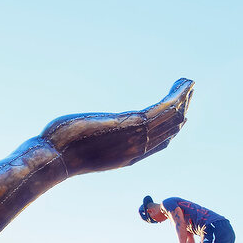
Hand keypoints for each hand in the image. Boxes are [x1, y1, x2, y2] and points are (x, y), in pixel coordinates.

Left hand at [41, 79, 192, 176]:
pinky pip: (162, 109)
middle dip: (181, 110)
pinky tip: (182, 84)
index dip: (172, 130)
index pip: (159, 144)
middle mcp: (136, 149)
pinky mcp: (131, 125)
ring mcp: (136, 138)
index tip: (180, 117)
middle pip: (169, 130)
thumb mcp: (82, 149)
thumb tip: (80, 135)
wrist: (52, 158)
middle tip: (188, 94)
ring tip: (189, 84)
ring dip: (182, 98)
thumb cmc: (59, 154)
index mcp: (126, 157)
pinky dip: (176, 96)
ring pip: (169, 117)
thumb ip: (93, 142)